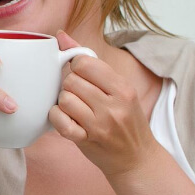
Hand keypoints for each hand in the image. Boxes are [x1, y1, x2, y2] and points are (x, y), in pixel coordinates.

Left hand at [48, 30, 165, 176]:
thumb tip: (61, 35)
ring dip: (63, 102)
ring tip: (74, 108)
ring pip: (64, 99)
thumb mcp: (119, 89)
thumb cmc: (125, 121)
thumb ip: (91, 62)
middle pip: (71, 80)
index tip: (81, 76)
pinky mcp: (87, 141)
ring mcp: (100, 125)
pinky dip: (57, 118)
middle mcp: (114, 106)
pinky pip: (60, 121)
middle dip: (69, 86)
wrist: (137, 159)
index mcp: (123, 88)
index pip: (85, 63)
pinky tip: (66, 119)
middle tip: (78, 95)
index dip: (76, 67)